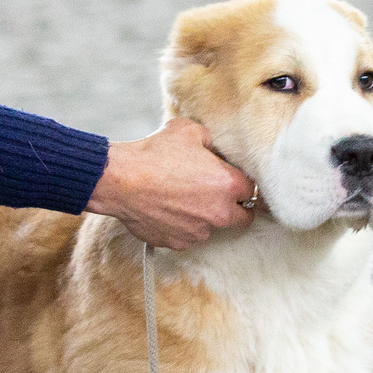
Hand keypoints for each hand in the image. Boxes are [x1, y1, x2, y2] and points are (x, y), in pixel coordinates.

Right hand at [86, 118, 256, 250]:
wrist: (120, 180)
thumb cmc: (154, 154)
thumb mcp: (189, 130)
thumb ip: (210, 141)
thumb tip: (214, 148)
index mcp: (228, 184)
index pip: (251, 190)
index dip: (241, 183)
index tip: (232, 180)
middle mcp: (218, 213)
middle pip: (243, 217)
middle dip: (235, 208)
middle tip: (217, 196)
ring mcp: (198, 232)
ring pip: (211, 227)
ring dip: (204, 217)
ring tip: (181, 199)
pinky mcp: (177, 242)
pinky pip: (187, 236)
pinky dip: (181, 226)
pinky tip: (167, 210)